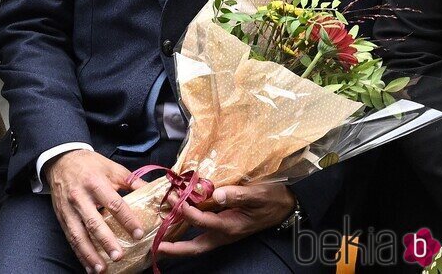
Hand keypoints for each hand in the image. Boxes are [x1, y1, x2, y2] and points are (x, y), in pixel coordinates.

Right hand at [43, 149, 144, 272]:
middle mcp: (80, 196)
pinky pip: (70, 238)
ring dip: (90, 253)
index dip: (127, 219)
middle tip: (119, 256)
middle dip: (106, 241)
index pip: (113, 203)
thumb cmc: (90, 165)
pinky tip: (89, 266)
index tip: (139, 234)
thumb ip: (132, 181)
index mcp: (95, 182)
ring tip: (101, 269)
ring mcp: (69, 208)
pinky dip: (79, 254)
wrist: (60, 160)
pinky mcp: (61, 217)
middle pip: (94, 221)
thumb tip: (156, 193)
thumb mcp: (111, 167)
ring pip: (78, 234)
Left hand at [157, 184, 295, 257]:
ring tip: (159, 235)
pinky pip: (202, 233)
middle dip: (176, 248)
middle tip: (157, 246)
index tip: (176, 198)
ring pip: (198, 242)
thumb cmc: (271, 198)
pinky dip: (187, 230)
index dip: (188, 212)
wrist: (285, 205)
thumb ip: (238, 195)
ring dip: (179, 240)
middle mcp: (225, 233)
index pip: (203, 223)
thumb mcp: (258, 194)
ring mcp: (223, 233)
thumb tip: (217, 194)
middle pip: (197, 247)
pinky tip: (176, 221)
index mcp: (232, 226)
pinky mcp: (223, 227)